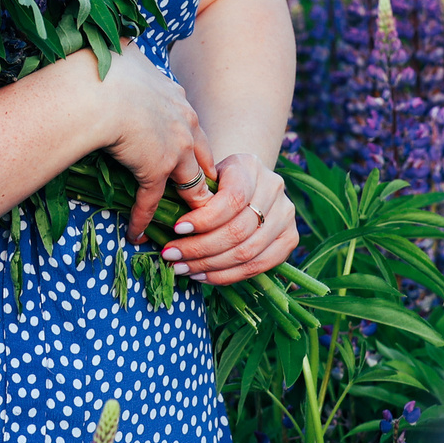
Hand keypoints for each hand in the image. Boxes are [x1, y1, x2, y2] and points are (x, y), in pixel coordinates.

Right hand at [79, 43, 213, 240]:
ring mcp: (174, 148)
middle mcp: (183, 121)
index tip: (187, 147)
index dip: (189, 137)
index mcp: (176, 96)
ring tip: (185, 220)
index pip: (189, 122)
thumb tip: (123, 43)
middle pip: (202, 153)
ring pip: (190, 182)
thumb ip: (131, 55)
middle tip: (203, 188)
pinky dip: (143, 219)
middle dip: (204, 172)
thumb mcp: (127, 52)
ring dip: (187, 203)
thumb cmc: (106, 67)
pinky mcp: (157, 169)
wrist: (100, 90)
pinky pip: (151, 201)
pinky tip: (137, 234)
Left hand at [159, 151, 296, 284]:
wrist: (245, 183)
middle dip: (200, 249)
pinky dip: (227, 276)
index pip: (233, 199)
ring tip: (181, 268)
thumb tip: (154, 226)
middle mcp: (274, 188)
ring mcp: (286, 215)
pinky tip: (202, 275)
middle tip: (171, 256)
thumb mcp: (203, 176)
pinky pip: (258, 266)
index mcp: (251, 166)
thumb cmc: (214, 181)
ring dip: (209, 266)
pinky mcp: (289, 239)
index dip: (204, 219)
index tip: (177, 229)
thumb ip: (190, 194)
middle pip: (238, 231)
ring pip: (247, 253)